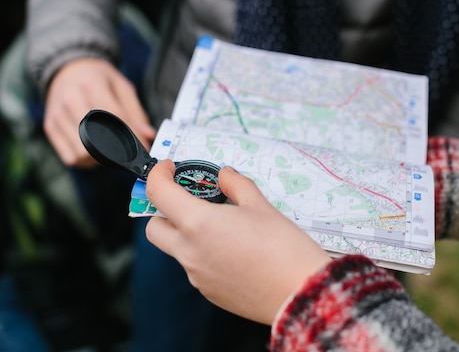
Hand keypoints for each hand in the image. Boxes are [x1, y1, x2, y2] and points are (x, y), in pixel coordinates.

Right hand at [44, 58, 155, 166]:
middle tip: (125, 150)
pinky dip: (85, 160)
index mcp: (92, 85)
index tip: (144, 149)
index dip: (132, 137)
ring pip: (82, 153)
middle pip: (96, 140)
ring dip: (100, 158)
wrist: (68, 68)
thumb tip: (148, 136)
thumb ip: (137, 113)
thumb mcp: (122, 87)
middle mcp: (71, 100)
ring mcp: (57, 115)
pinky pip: (70, 157)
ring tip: (108, 148)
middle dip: (116, 151)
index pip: (115, 117)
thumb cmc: (99, 79)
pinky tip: (93, 150)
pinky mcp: (50, 127)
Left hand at [145, 161, 331, 324]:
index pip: (158, 193)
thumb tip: (224, 176)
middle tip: (189, 199)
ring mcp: (196, 276)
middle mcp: (189, 252)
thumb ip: (236, 186)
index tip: (170, 169)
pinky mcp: (209, 292)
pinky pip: (196, 267)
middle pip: (154, 228)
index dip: (159, 175)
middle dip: (164, 210)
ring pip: (177, 249)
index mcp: (198, 224)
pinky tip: (235, 251)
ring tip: (224, 226)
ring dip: (189, 233)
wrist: (300, 293)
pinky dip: (205, 254)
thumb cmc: (284, 248)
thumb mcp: (261, 206)